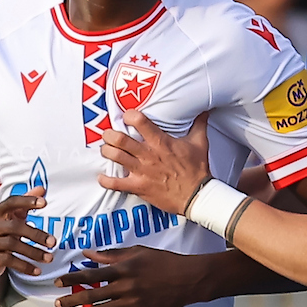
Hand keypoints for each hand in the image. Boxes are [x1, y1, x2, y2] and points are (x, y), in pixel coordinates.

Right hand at [0, 190, 53, 277]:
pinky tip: (37, 270)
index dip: (27, 201)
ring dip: (34, 253)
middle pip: (15, 227)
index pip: (11, 203)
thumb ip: (24, 205)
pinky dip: (25, 266)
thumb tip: (42, 189)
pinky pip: (10, 261)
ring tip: (49, 258)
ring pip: (13, 245)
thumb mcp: (8, 218)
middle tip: (53, 242)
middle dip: (36, 234)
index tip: (44, 203)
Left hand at [53, 244, 211, 306]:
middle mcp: (125, 287)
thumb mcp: (137, 252)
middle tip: (58, 304)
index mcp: (123, 269)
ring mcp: (133, 303)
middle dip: (71, 300)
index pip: (90, 275)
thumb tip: (88, 254)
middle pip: (91, 296)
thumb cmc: (163, 262)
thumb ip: (111, 255)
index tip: (58, 283)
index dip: (71, 279)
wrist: (188, 279)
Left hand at [96, 109, 210, 214]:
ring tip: (106, 150)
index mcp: (161, 142)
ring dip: (106, 151)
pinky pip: (115, 183)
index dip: (129, 116)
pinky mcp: (138, 187)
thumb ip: (199, 125)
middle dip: (109, 134)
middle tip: (109, 134)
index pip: (139, 121)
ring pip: (115, 157)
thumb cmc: (196, 170)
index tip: (127, 117)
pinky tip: (102, 176)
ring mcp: (142, 171)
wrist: (197, 195)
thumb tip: (204, 110)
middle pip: (120, 139)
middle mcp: (148, 155)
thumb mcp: (200, 143)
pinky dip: (105, 180)